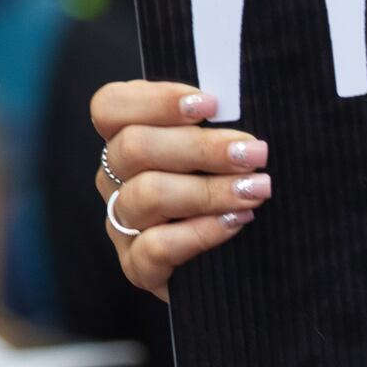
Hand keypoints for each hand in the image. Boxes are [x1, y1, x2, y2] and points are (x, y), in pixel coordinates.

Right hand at [90, 81, 271, 301]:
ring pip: (147, 194)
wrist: (241, 262)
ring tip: (256, 190)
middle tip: (254, 153)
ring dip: (209, 190)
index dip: (156, 100)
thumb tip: (238, 103)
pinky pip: (156, 245)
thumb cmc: (231, 188)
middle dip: (201, 147)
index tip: (211, 105)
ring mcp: (122, 223)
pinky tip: (235, 222)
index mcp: (127, 138)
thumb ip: (220, 125)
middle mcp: (114, 178)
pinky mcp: (136, 266)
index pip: (111, 106)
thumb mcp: (224, 150)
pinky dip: (201, 232)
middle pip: (134, 147)